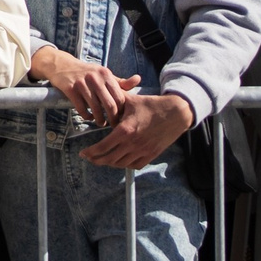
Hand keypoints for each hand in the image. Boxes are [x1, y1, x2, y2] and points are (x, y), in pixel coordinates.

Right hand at [33, 46, 140, 126]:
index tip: (121, 118)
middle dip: (113, 118)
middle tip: (113, 125)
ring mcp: (82, 83)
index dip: (122, 110)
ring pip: (95, 108)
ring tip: (101, 123)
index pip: (119, 97)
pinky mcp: (70, 89)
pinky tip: (89, 117)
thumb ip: (120, 81)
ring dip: (99, 119)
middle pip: (109, 105)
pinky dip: (86, 116)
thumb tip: (138, 79)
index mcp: (106, 74)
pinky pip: (82, 108)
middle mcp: (95, 78)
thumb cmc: (86, 72)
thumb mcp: (103, 73)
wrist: (61, 65)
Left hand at [79, 92, 196, 168]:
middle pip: (110, 159)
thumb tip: (99, 95)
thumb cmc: (152, 105)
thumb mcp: (130, 101)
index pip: (103, 147)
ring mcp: (143, 150)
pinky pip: (136, 165)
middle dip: (97, 160)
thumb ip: (114, 101)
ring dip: (110, 163)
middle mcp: (133, 144)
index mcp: (125, 131)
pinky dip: (126, 165)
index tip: (83, 153)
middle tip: (89, 158)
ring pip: (122, 164)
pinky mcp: (152, 154)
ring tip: (103, 159)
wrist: (177, 113)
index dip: (91, 152)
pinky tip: (120, 161)